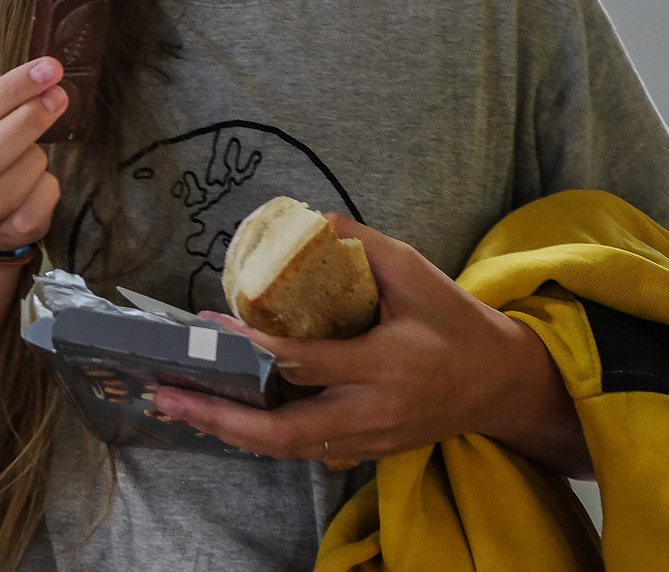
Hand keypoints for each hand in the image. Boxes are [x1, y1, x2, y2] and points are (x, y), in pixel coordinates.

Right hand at [0, 57, 67, 252]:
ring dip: (35, 160)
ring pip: (11, 184)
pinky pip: (36, 207)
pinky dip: (47, 189)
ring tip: (37, 154)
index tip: (48, 69)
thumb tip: (49, 74)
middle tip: (58, 96)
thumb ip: (8, 98)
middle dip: (28, 122)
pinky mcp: (7, 231)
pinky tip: (41, 180)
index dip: (12, 89)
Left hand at [151, 216, 589, 476]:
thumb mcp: (416, 271)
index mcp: (387, 364)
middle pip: (285, 430)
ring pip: (286, 448)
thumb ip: (360, 244)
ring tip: (176, 407)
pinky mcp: (363, 450)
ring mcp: (366, 438)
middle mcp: (372, 410)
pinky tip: (218, 416)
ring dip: (228, 431)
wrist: (500, 382)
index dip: (257, 349)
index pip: (309, 364)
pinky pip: (299, 450)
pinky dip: (255, 437)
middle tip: (168, 394)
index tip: (215, 326)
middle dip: (221, 416)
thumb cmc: (455, 322)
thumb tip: (307, 219)